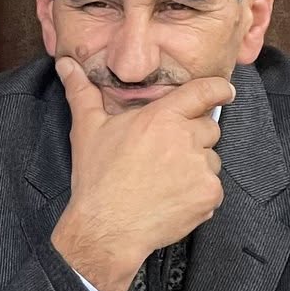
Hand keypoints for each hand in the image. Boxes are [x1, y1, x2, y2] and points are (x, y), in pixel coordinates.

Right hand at [49, 59, 232, 290]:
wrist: (106, 227)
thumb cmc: (97, 176)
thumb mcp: (87, 129)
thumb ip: (81, 91)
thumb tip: (65, 63)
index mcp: (161, 117)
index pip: (204, 92)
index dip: (218, 89)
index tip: (224, 91)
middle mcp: (186, 139)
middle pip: (208, 127)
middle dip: (193, 135)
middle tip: (164, 154)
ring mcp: (201, 169)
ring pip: (210, 159)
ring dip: (195, 165)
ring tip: (164, 179)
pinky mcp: (209, 195)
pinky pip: (211, 187)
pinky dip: (197, 192)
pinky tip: (171, 198)